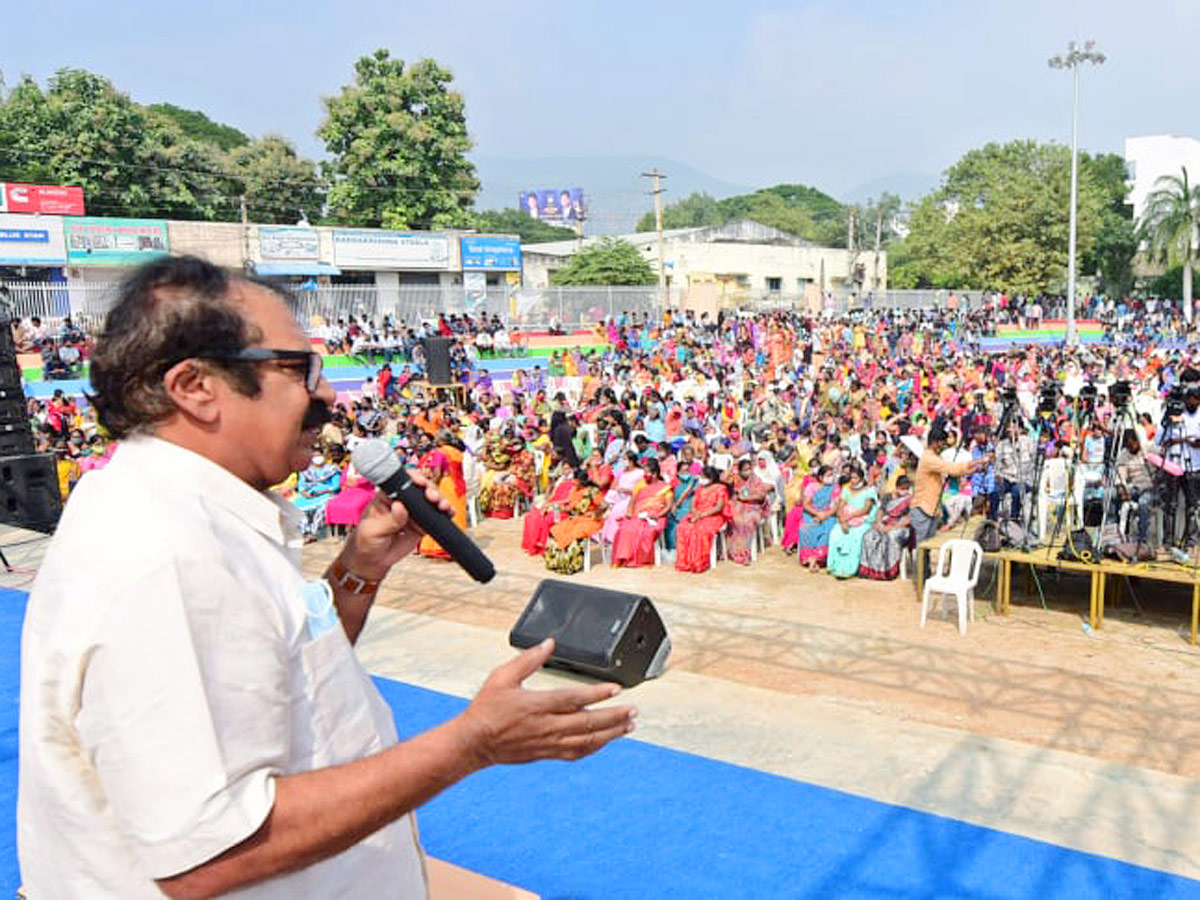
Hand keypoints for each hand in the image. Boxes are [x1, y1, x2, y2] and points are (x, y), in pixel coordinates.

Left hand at [343, 470, 451, 579]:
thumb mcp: (373, 531)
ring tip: (442, 506)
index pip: (401, 481)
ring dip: (439, 500)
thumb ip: (388, 521)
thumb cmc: (366, 542)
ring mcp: (412, 512)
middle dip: (429, 489)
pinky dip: (444, 514)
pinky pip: (435, 516)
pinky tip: (448, 513)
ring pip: (430, 500)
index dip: (412, 478)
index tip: (420, 483)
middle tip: (432, 497)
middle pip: (419, 488)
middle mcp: (402, 501)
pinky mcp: (421, 524)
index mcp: (386, 497)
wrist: (373, 560)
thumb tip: (400, 507)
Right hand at [456, 639, 636, 767]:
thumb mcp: (502, 676)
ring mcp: (548, 742)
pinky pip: (577, 752)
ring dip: (611, 733)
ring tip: (629, 725)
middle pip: (588, 722)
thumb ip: (528, 659)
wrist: (475, 742)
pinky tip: (606, 740)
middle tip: (634, 710)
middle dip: (615, 716)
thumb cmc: (487, 709)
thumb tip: (548, 643)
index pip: (574, 699)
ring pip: (587, 740)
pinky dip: (595, 746)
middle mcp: (546, 726)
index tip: (617, 689)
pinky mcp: (547, 753)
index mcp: (537, 704)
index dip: (598, 694)